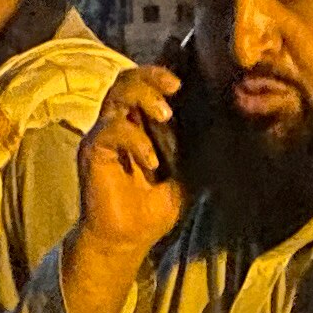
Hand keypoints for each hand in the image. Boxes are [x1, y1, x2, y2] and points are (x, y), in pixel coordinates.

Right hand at [80, 64, 187, 255]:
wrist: (127, 239)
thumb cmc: (152, 208)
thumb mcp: (185, 173)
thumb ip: (192, 146)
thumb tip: (219, 123)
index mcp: (139, 124)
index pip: (144, 84)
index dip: (161, 73)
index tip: (185, 80)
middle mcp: (118, 123)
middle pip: (127, 79)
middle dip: (152, 76)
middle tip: (174, 87)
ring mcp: (103, 135)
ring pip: (117, 94)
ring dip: (144, 97)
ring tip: (165, 116)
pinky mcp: (92, 151)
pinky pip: (111, 130)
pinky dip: (135, 140)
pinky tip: (151, 161)